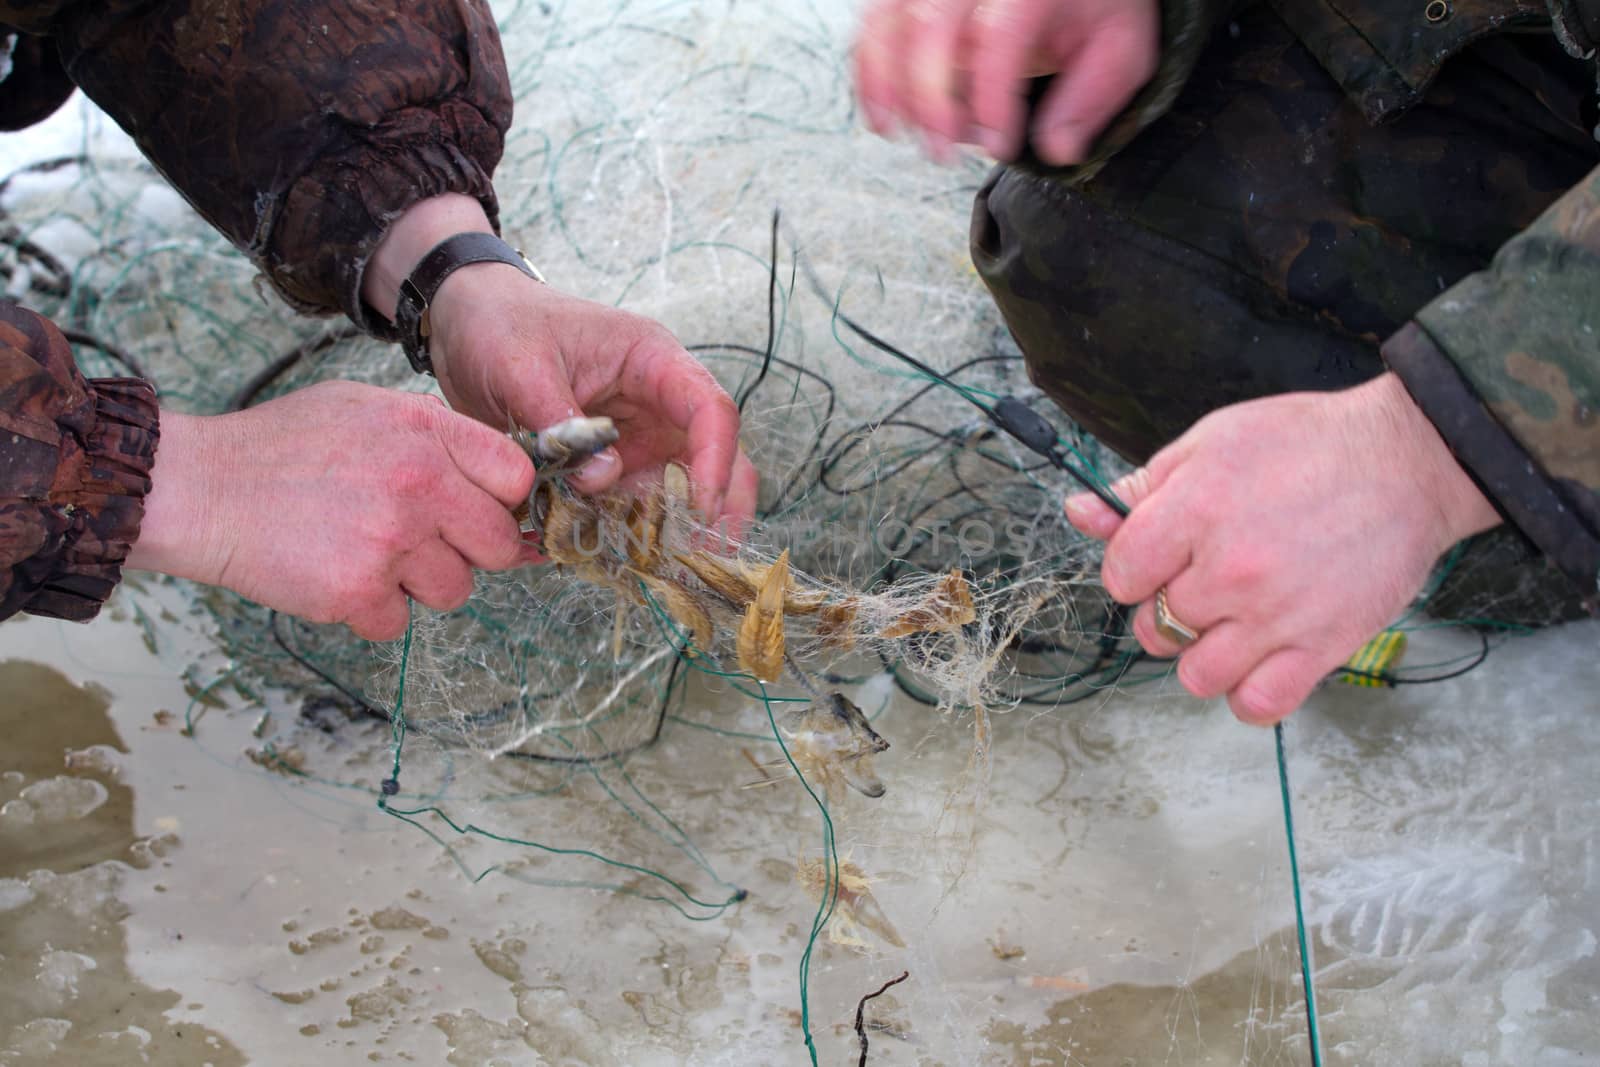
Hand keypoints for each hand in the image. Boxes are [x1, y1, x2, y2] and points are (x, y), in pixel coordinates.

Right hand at [126, 381, 534, 640]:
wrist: (199, 488)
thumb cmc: (282, 447)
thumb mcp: (364, 407)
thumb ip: (434, 432)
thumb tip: (499, 473)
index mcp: (425, 431)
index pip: (516, 476)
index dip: (504, 499)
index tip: (482, 509)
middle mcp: (419, 483)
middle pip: (499, 544)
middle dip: (470, 550)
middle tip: (424, 540)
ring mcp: (390, 540)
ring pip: (455, 590)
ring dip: (420, 585)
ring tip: (370, 553)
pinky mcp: (357, 591)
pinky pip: (399, 623)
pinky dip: (371, 612)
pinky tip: (338, 576)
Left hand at [361, 196, 757, 529]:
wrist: (465, 329)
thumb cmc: (500, 325)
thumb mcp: (523, 364)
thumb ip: (561, 421)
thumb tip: (602, 479)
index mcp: (652, 362)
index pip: (709, 409)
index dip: (715, 459)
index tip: (701, 506)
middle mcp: (655, 405)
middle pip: (712, 457)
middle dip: (718, 508)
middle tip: (705, 557)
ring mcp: (634, 439)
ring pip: (675, 491)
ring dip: (669, 530)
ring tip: (658, 569)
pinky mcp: (607, 468)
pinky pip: (629, 507)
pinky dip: (625, 534)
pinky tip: (614, 558)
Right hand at [854, 0, 1158, 163]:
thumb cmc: (1095, 6)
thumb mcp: (1119, 48)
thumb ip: (1091, 98)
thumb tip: (1056, 150)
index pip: (1000, 35)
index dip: (992, 99)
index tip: (1000, 146)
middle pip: (932, 24)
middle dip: (931, 99)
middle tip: (943, 152)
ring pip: (889, 21)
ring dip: (887, 86)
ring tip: (902, 135)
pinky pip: (872, 24)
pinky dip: (868, 71)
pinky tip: (883, 115)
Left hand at [1064, 373, 1501, 723]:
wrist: (1408, 460)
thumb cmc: (1306, 444)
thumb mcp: (1212, 442)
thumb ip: (1143, 487)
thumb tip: (1079, 511)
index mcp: (1197, 511)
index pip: (1121, 576)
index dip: (1133, 569)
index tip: (1159, 558)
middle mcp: (1232, 569)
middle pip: (1155, 626)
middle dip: (1167, 608)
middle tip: (1204, 581)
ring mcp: (1277, 614)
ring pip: (1196, 676)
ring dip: (1202, 655)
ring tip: (1229, 621)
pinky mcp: (1324, 646)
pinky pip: (1257, 704)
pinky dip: (1247, 693)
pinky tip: (1256, 659)